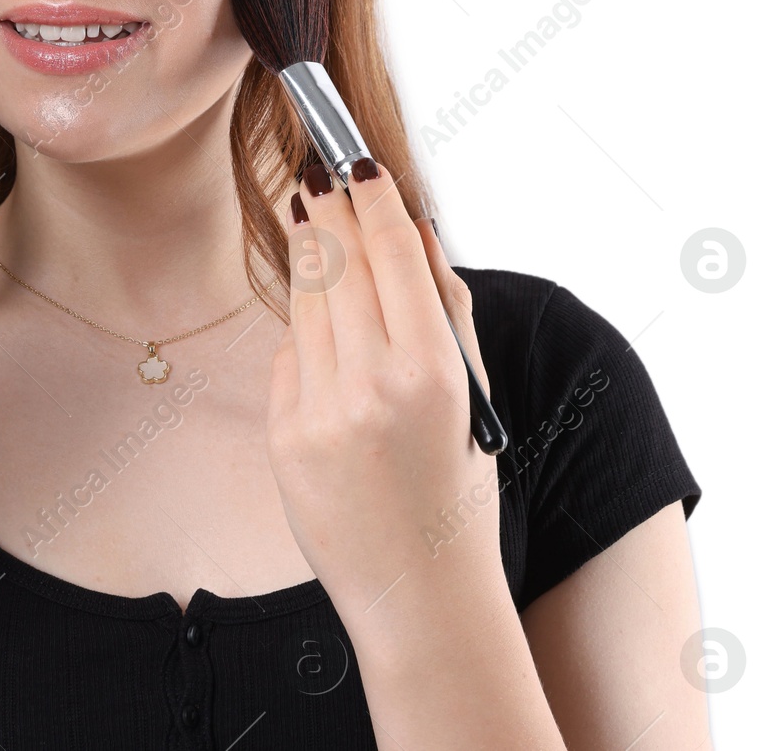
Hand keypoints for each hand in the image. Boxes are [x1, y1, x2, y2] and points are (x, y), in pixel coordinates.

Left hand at [265, 158, 501, 619]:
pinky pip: (289, 357)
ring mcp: (318, 411)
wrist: (418, 595)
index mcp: (432, 371)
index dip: (371, 195)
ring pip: (306, 301)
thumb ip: (446, 308)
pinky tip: (320, 325)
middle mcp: (371, 385)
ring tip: (311, 216)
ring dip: (309, 254)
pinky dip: (305, 334)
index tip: (358, 160)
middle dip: (329, 209)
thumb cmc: (459, 492)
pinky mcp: (282, 435)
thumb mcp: (473, 397)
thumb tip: (414, 228)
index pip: (390, 251)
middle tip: (318, 171)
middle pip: (338, 262)